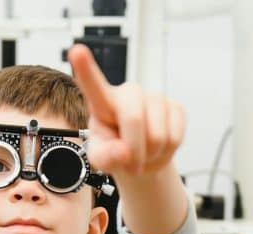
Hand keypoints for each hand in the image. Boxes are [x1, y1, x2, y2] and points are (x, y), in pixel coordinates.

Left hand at [68, 44, 185, 180]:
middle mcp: (129, 93)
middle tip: (132, 164)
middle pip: (134, 119)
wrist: (141, 158)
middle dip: (135, 150)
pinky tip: (158, 147)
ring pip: (158, 135)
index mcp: (103, 103)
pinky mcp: (176, 107)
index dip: (86, 69)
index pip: (93, 85)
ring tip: (144, 153)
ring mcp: (155, 97)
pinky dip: (166, 152)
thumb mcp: (101, 159)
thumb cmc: (114, 151)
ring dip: (151, 154)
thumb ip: (104, 157)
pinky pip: (175, 137)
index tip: (76, 51)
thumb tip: (124, 152)